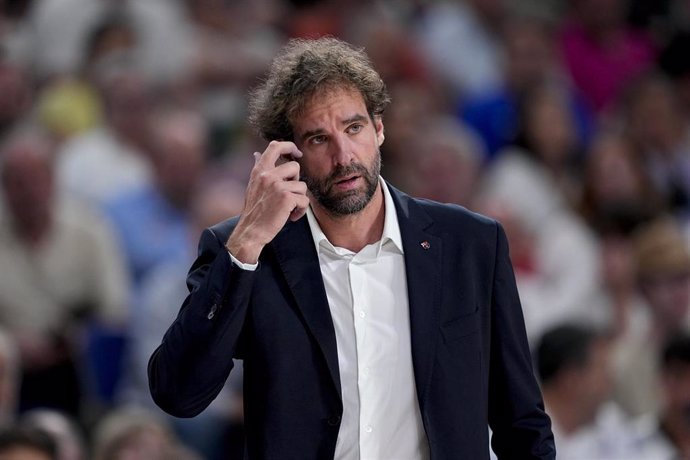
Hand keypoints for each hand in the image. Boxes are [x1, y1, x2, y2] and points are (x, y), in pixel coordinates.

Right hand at [226, 141, 309, 262]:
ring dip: (299, 199)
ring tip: (290, 208)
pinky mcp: (287, 198)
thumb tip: (256, 154)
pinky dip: (301, 210)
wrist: (251, 231)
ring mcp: (277, 186)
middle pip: (295, 166)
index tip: (296, 153)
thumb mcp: (253, 185)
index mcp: (260, 170)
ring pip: (302, 185)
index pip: (275, 146)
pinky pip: (304, 200)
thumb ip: (258, 169)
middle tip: (290, 194)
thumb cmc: (254, 210)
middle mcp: (268, 175)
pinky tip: (292, 216)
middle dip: (297, 181)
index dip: (289, 146)